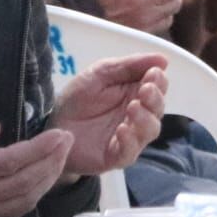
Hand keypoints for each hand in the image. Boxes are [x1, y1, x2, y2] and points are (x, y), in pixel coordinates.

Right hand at [0, 119, 72, 216]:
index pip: (7, 163)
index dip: (37, 149)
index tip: (58, 134)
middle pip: (22, 182)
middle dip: (50, 160)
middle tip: (67, 139)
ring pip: (24, 199)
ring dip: (48, 177)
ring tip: (62, 155)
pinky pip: (17, 211)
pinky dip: (37, 193)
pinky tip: (47, 177)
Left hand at [51, 54, 167, 178]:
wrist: (53, 126)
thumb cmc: (78, 98)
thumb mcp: (101, 73)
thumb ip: (129, 66)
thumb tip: (163, 60)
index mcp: (136, 92)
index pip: (158, 86)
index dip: (159, 80)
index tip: (153, 73)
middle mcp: (138, 115)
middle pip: (158, 108)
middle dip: (155, 98)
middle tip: (145, 89)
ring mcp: (130, 137)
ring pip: (151, 130)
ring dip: (145, 118)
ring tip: (132, 107)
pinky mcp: (116, 156)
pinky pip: (130, 151)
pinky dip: (130, 140)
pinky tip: (121, 129)